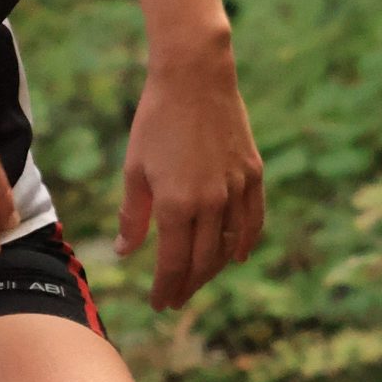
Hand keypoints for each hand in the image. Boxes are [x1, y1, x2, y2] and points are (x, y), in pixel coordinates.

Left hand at [118, 35, 263, 309]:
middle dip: (188, 285)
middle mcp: (211, 203)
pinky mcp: (253, 174)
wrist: (195, 78)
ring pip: (230, 246)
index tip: (159, 303)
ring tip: (199, 279)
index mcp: (177, 204)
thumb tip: (128, 252)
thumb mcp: (135, 170)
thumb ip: (133, 216)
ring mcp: (237, 189)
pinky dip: (246, 242)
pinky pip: (253, 220)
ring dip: (214, 269)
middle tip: (176, 298)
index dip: (166, 288)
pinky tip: (238, 255)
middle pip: (203, 262)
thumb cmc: (156, 121)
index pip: (174, 263)